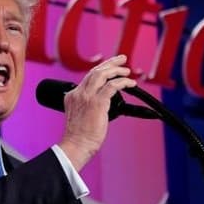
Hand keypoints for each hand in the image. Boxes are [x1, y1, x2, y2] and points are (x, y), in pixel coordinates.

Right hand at [57, 54, 136, 170]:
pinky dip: (123, 82)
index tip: (110, 68)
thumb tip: (104, 105)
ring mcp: (87, 97)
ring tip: (127, 70)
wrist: (76, 145)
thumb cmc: (79, 136)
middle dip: (110, 63)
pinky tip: (130, 83)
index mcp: (72, 96)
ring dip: (117, 70)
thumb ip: (87, 107)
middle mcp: (78, 93)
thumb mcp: (79, 116)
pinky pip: (112, 86)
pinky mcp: (97, 103)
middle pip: (95, 71)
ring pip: (102, 74)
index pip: (88, 78)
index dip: (101, 71)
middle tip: (121, 59)